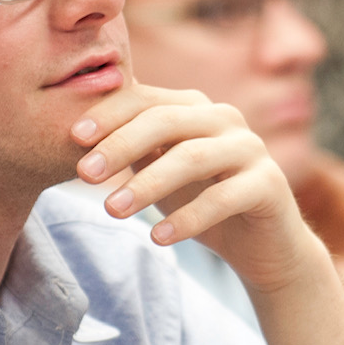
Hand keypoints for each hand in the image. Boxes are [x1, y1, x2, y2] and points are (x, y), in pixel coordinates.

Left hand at [74, 84, 329, 296]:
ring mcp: (251, 149)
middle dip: (121, 145)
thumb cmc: (202, 201)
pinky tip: (158, 238)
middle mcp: (225, 118)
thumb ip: (132, 149)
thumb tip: (73, 135)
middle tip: (84, 174)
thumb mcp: (160, 171)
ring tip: (112, 210)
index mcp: (195, 107)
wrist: (263, 245)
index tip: (72, 138)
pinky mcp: (270, 184)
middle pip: (166, 121)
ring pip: (192, 157)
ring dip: (147, 184)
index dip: (109, 115)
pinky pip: (223, 198)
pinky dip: (187, 219)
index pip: (146, 99)